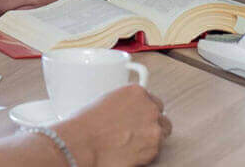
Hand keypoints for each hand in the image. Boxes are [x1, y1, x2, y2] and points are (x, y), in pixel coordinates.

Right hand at [53, 85, 169, 166]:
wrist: (83, 143)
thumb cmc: (87, 124)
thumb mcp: (108, 101)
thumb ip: (127, 103)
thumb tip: (132, 111)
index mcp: (137, 92)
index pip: (152, 100)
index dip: (145, 111)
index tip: (140, 118)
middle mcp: (149, 107)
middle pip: (160, 116)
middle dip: (151, 124)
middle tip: (138, 132)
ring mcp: (154, 128)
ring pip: (161, 133)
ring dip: (150, 138)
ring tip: (132, 143)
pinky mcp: (154, 148)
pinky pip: (156, 150)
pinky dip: (146, 152)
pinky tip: (130, 151)